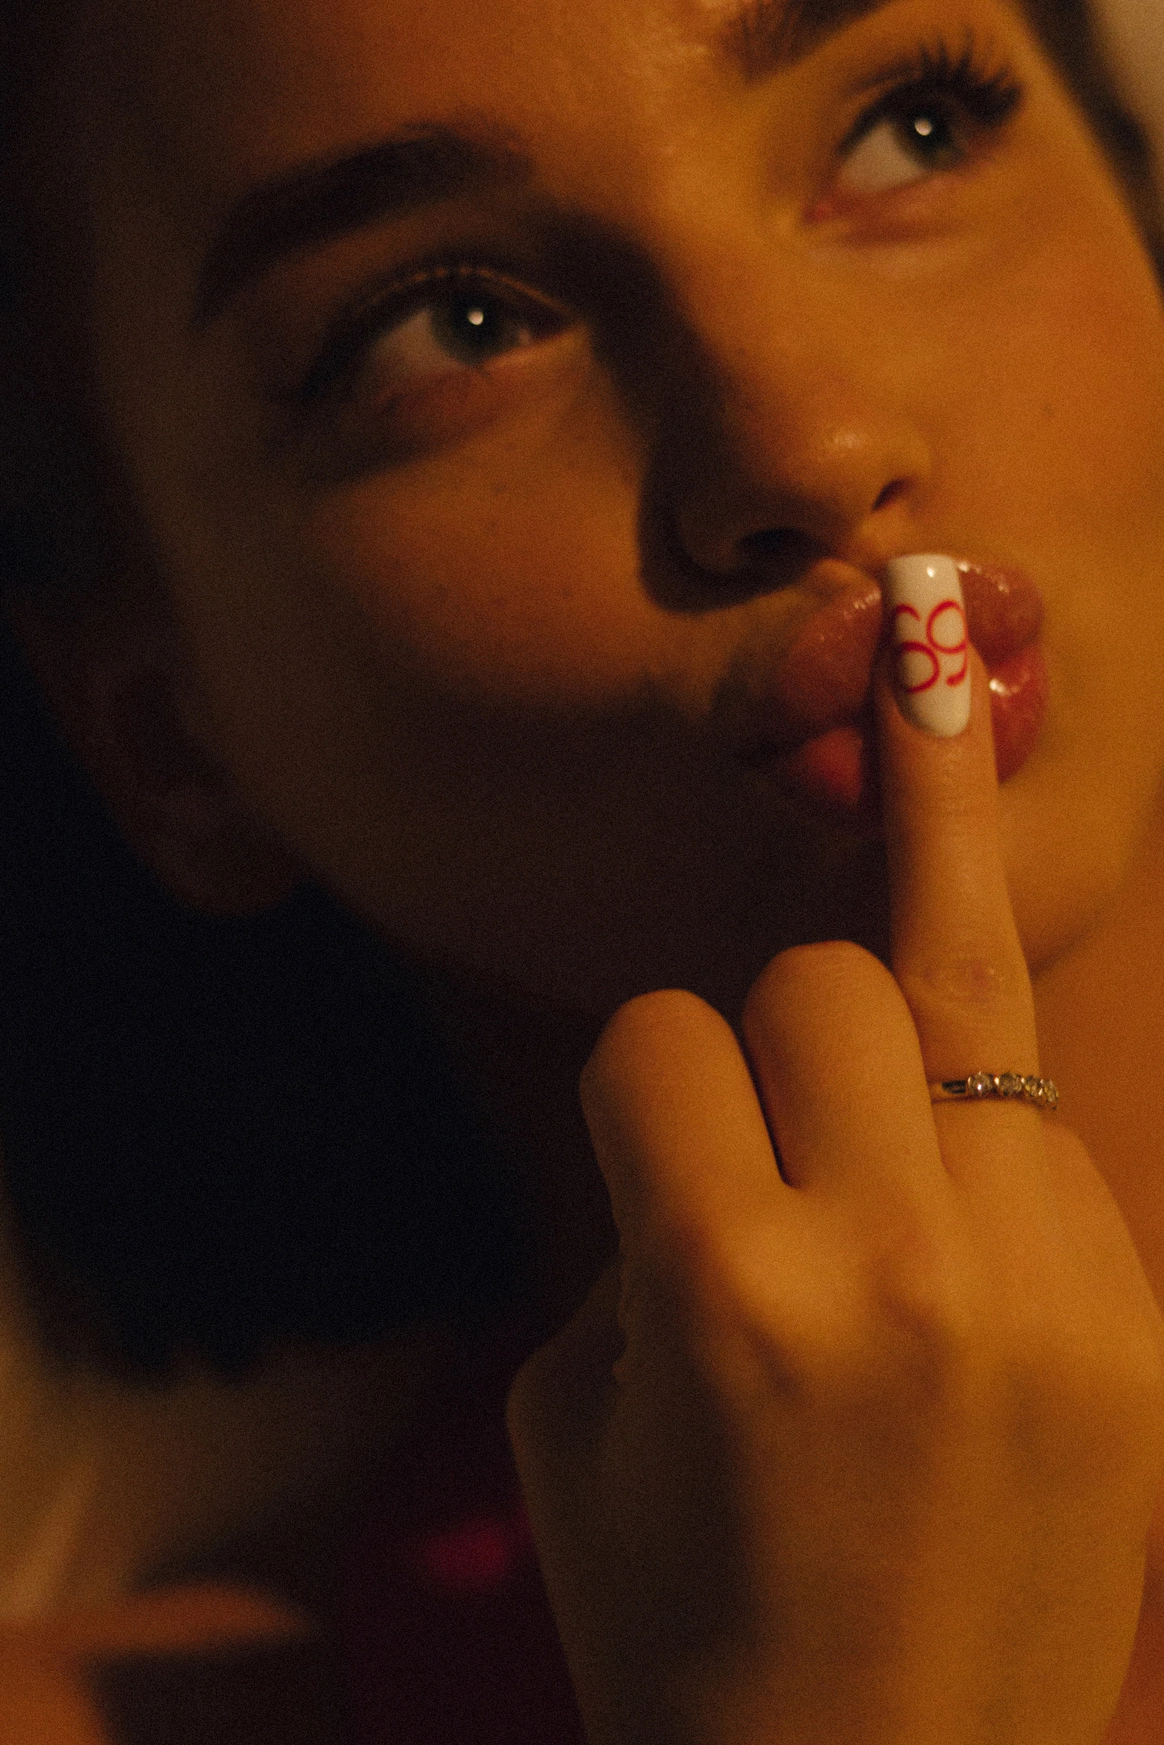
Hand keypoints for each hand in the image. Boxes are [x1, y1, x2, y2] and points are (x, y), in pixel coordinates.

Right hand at [508, 646, 1163, 1744]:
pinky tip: (957, 1219)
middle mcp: (895, 1265)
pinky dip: (979, 1145)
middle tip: (776, 1116)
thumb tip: (729, 1096)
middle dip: (773, 1028)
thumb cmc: (676, 1621)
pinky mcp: (1138, 1325)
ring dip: (893, 1042)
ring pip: (961, 1003)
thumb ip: (642, 1219)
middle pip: (828, 972)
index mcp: (722, 1291)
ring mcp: (1044, 1289)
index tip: (656, 1143)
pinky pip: (1044, 1136)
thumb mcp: (573, 1412)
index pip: (658, 1031)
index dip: (639, 1079)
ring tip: (890, 1076)